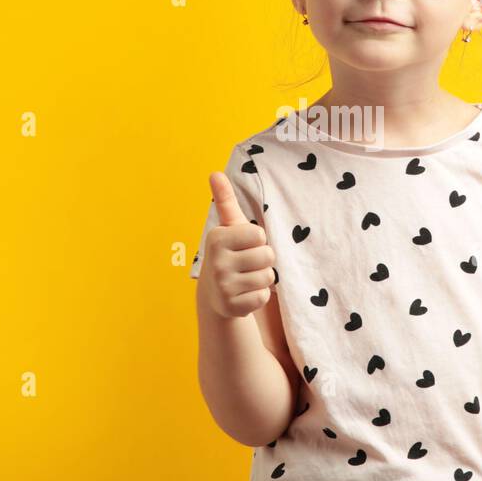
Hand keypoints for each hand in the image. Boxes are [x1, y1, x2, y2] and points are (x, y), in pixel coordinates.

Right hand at [199, 171, 276, 319]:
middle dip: (263, 259)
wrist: (213, 293)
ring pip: (268, 277)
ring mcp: (223, 287)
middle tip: (247, 263)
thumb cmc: (228, 253)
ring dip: (262, 278)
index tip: (243, 245)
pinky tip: (244, 293)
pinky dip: (259, 296)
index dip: (257, 240)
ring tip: (245, 277)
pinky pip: (263, 297)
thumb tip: (215, 173)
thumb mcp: (227, 226)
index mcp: (217, 238)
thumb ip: (225, 200)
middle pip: (268, 255)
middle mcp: (217, 262)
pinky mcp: (232, 307)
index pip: (259, 234)